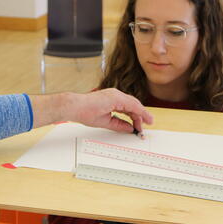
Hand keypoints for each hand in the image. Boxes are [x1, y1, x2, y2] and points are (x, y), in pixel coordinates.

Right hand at [30, 89, 152, 132]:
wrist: (75, 107)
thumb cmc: (84, 112)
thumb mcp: (106, 121)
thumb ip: (119, 124)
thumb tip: (129, 128)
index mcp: (112, 99)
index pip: (129, 108)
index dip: (136, 117)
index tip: (139, 127)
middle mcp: (116, 95)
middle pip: (133, 106)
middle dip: (140, 117)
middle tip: (143, 128)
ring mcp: (116, 95)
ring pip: (134, 104)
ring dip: (141, 115)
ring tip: (147, 123)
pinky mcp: (115, 97)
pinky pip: (131, 105)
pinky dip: (138, 111)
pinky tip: (143, 118)